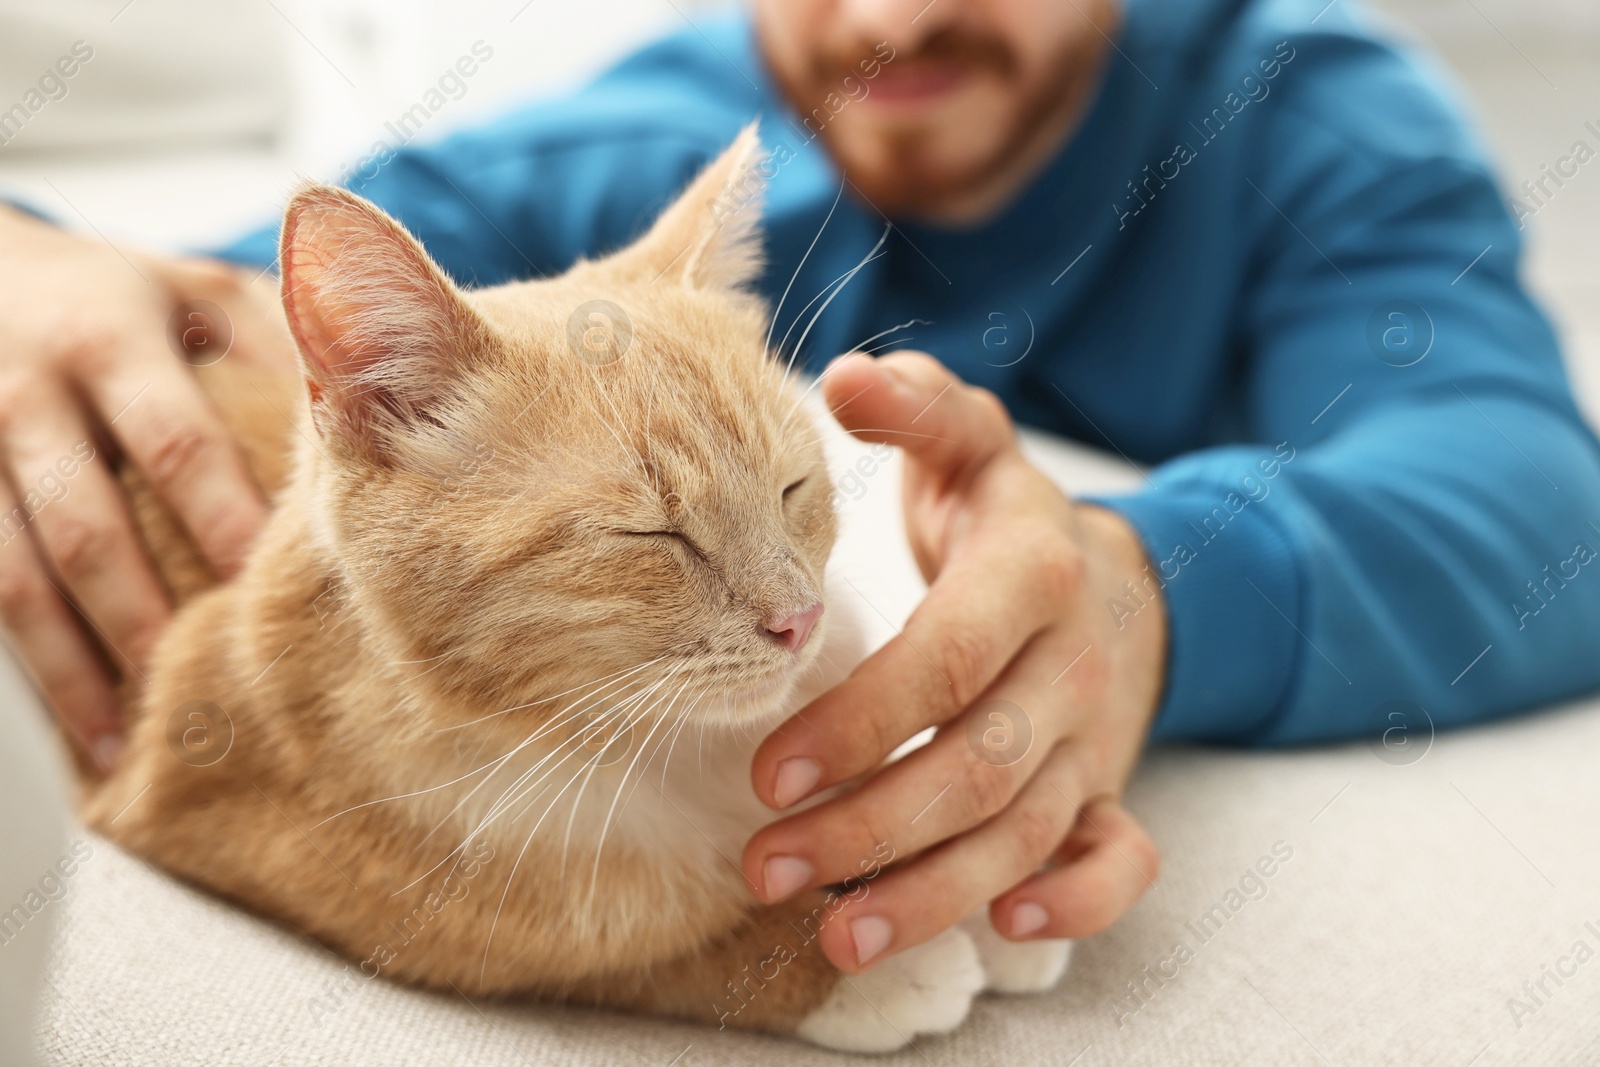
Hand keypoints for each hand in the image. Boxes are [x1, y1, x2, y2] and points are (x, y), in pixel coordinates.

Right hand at [0, 204, 281, 769]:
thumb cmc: (114, 293)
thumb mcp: (193, 292)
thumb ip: (276, 342)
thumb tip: (369, 416)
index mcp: (111, 341)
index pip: (178, 447)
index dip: (226, 523)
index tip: (274, 594)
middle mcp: (28, 393)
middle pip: (89, 529)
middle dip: (144, 617)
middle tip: (206, 695)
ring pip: (14, 577)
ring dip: (69, 667)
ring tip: (122, 744)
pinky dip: (25, 656)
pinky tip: (70, 713)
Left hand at [742, 351, 1166, 970]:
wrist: (1110, 578)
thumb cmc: (1001, 517)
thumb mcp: (967, 445)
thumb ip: (915, 407)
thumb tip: (845, 377)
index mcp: (1033, 574)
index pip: (947, 661)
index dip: (861, 722)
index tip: (768, 774)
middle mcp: (1071, 664)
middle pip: (978, 765)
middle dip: (869, 827)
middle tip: (766, 866)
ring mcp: (1096, 736)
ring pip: (1025, 831)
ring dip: (933, 892)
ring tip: (835, 934)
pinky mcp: (1108, 788)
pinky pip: (1118, 861)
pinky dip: (1074, 905)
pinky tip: (998, 930)